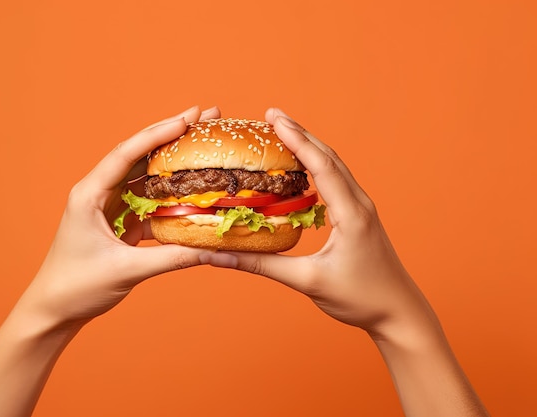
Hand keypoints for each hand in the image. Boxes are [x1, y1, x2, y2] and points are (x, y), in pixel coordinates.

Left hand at [20, 106, 221, 327]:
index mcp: (89, 195)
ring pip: (145, 176)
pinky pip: (149, 200)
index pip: (126, 154)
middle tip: (204, 116)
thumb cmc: (76, 287)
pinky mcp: (119, 223)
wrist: (54, 310)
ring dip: (173, 161)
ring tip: (202, 142)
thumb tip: (210, 249)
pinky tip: (192, 187)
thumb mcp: (125, 271)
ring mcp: (110, 207)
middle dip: (172, 135)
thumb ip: (171, 258)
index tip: (187, 119)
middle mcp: (98, 193)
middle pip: (139, 156)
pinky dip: (170, 193)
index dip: (158, 134)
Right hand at [200, 109, 489, 416]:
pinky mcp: (359, 217)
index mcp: (350, 212)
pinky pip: (336, 181)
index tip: (274, 118)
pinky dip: (317, 165)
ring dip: (309, 146)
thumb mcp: (307, 281)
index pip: (320, 164)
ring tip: (284, 133)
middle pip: (328, 156)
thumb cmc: (360, 298)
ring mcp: (361, 208)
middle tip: (271, 116)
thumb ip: (263, 265)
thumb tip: (221, 256)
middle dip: (300, 133)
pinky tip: (303, 168)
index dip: (296, 139)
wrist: (399, 312)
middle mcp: (359, 203)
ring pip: (334, 166)